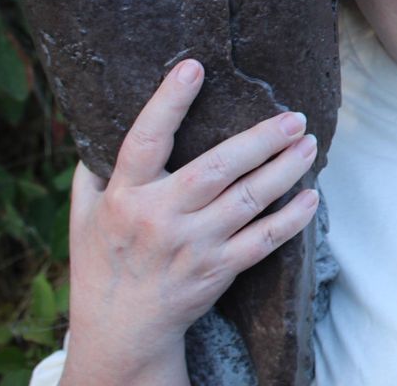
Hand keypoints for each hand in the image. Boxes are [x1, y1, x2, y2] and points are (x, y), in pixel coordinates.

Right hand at [61, 60, 319, 384]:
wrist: (121, 329)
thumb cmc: (103, 259)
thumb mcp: (84, 213)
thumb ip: (95, 168)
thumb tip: (104, 117)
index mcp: (125, 195)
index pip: (145, 140)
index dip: (168, 103)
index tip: (194, 67)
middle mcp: (160, 218)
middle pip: (217, 169)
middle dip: (260, 139)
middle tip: (295, 117)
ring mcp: (194, 245)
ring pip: (249, 200)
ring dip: (285, 170)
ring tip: (308, 144)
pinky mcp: (219, 269)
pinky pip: (264, 241)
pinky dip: (291, 219)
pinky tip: (311, 197)